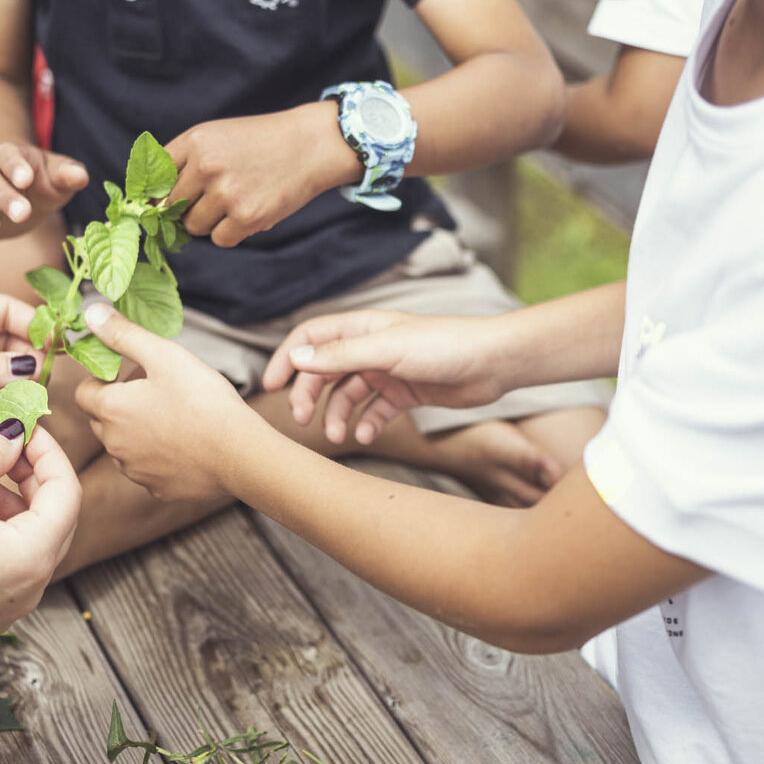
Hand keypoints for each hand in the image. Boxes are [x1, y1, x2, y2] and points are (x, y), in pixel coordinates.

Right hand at [0, 142, 90, 262]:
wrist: (31, 195)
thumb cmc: (48, 182)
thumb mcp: (61, 176)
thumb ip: (69, 174)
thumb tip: (80, 176)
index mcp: (11, 156)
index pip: (7, 154)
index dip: (15, 165)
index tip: (27, 179)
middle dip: (3, 195)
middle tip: (23, 213)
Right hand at [0, 424, 80, 646]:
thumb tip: (15, 433)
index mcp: (30, 557)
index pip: (67, 492)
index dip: (50, 453)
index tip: (28, 429)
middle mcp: (31, 587)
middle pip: (58, 518)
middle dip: (37, 477)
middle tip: (10, 448)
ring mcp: (13, 604)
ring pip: (38, 541)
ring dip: (21, 504)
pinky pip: (16, 565)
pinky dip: (7, 533)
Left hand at [73, 303, 273, 500]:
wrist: (239, 454)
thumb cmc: (203, 400)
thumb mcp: (164, 355)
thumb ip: (124, 334)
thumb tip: (91, 313)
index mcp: (110, 410)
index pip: (82, 392)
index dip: (102, 378)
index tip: (127, 371)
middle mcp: (114, 445)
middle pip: (100, 419)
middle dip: (117, 402)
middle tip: (152, 388)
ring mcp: (135, 471)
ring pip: (122, 446)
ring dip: (135, 430)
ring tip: (170, 414)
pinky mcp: (157, 489)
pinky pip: (146, 468)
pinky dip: (156, 455)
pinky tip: (183, 442)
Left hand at [166, 102, 358, 246]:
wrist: (310, 145)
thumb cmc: (258, 143)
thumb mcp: (216, 136)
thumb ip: (183, 162)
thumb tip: (150, 203)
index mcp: (195, 141)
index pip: (154, 179)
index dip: (155, 195)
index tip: (160, 202)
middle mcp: (206, 166)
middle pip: (170, 207)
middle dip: (185, 208)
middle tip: (211, 199)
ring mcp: (226, 193)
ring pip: (194, 226)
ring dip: (210, 221)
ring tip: (235, 200)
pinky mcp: (247, 217)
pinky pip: (220, 239)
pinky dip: (231, 232)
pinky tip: (248, 211)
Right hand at [262, 309, 519, 445]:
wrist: (493, 363)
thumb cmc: (444, 346)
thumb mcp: (387, 350)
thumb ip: (341, 355)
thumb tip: (297, 358)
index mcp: (362, 328)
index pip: (311, 338)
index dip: (288, 358)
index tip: (271, 386)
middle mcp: (370, 347)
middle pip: (324, 370)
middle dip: (310, 394)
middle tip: (303, 420)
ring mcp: (387, 370)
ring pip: (347, 394)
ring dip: (336, 414)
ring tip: (336, 436)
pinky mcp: (404, 392)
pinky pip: (374, 410)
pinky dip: (366, 423)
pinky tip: (367, 434)